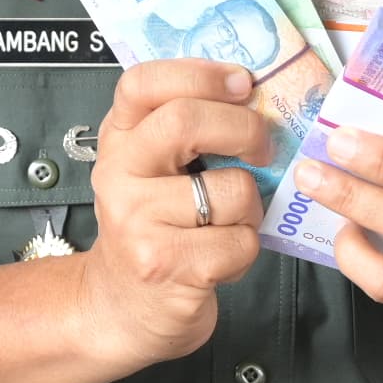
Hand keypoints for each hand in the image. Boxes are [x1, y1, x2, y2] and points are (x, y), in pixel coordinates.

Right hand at [72, 61, 272, 370]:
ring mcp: (137, 221)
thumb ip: (184, 131)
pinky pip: (239, 241)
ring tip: (229, 222)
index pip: (143, 84)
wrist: (120, 308)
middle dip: (245, 130)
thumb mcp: (151, 171)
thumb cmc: (151, 230)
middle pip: (186, 121)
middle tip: (264, 148)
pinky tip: (221, 256)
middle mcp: (118, 174)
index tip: (242, 83)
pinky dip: (246, 250)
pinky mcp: (166, 264)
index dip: (200, 74)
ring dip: (250, 208)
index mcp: (118, 140)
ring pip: (231, 190)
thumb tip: (255, 94)